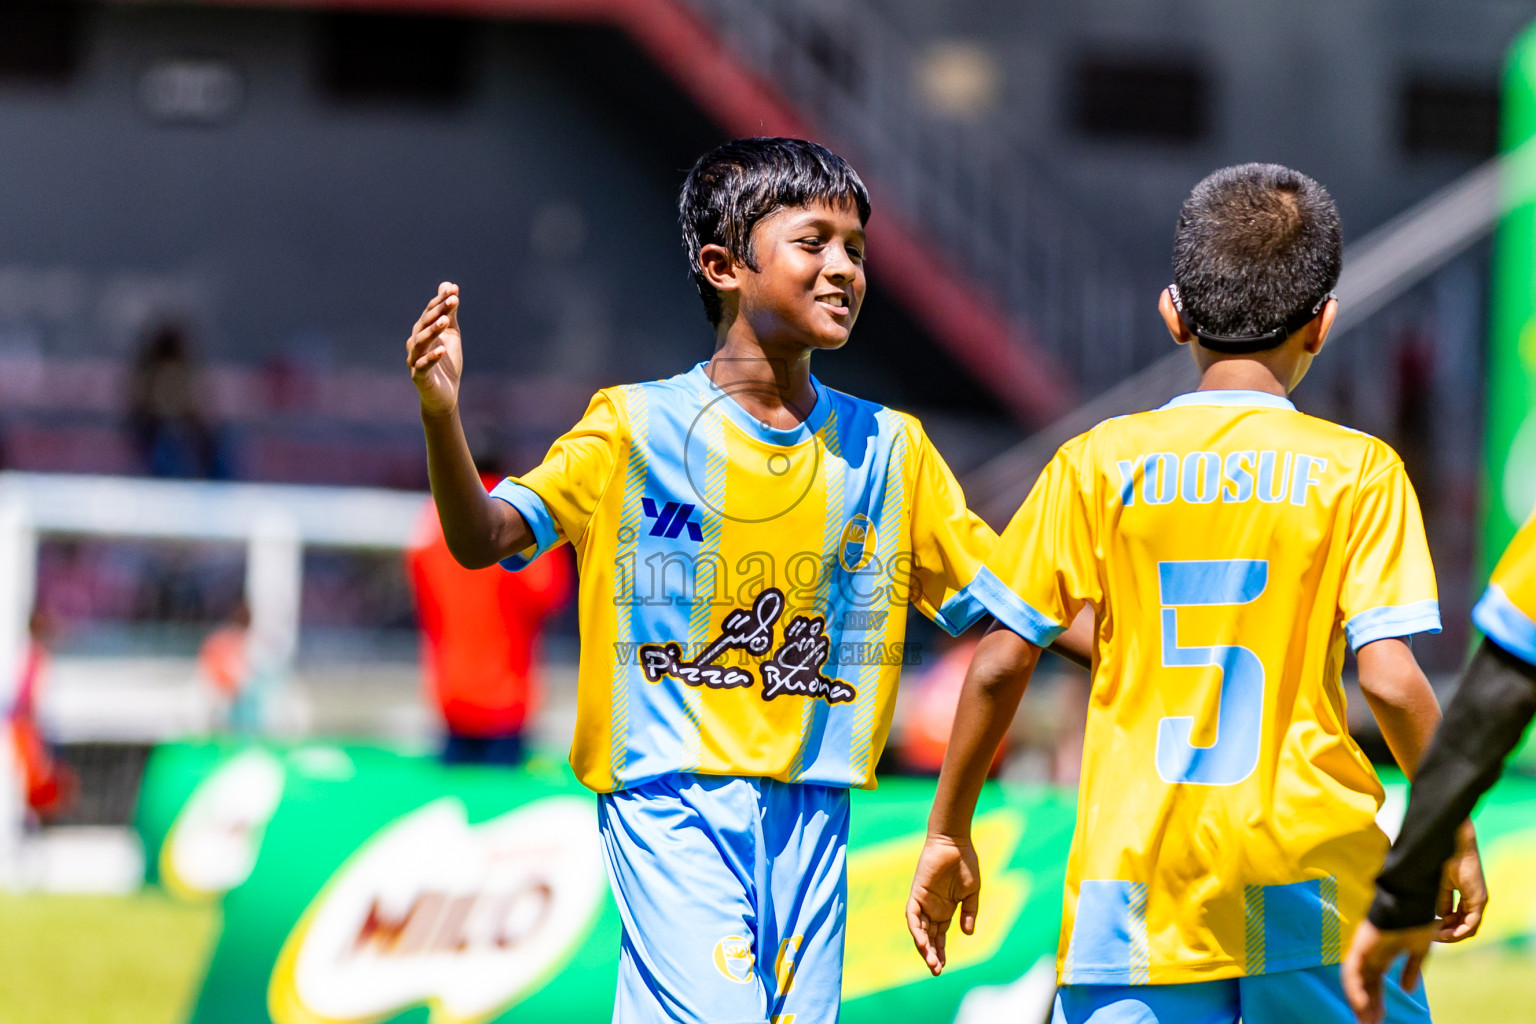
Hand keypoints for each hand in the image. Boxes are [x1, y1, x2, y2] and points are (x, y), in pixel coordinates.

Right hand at [408, 282, 462, 416]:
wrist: (445, 395)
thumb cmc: (446, 364)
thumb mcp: (451, 335)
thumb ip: (450, 313)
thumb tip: (449, 285)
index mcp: (422, 332)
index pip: (430, 312)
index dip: (441, 301)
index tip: (454, 290)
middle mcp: (415, 344)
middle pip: (424, 324)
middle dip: (438, 311)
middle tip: (452, 300)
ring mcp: (415, 360)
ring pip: (420, 343)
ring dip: (432, 331)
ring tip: (445, 321)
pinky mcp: (419, 377)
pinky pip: (423, 366)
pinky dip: (431, 358)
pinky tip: (442, 350)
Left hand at [906, 834, 979, 976]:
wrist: (955, 843)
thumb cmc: (965, 863)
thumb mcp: (972, 892)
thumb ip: (970, 912)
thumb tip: (968, 934)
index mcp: (946, 910)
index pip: (940, 936)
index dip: (941, 952)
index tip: (943, 968)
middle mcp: (932, 909)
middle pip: (929, 937)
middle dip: (932, 955)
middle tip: (936, 972)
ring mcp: (924, 902)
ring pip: (919, 930)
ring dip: (924, 947)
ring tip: (931, 962)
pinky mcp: (916, 893)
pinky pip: (912, 915)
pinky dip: (916, 929)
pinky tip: (922, 943)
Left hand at [1343, 918, 1434, 1023]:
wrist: (1411, 898)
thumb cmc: (1417, 918)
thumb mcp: (1418, 950)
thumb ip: (1411, 969)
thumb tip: (1407, 991)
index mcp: (1382, 955)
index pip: (1374, 983)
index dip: (1376, 1001)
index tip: (1379, 1020)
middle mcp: (1370, 953)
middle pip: (1364, 985)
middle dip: (1367, 1007)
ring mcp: (1363, 949)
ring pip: (1355, 980)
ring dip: (1359, 1002)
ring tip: (1365, 1022)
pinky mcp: (1361, 945)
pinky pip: (1353, 969)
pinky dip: (1355, 988)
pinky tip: (1361, 1005)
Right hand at [1433, 822, 1485, 942]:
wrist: (1453, 844)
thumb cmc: (1446, 858)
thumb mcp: (1443, 884)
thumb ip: (1444, 900)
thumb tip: (1440, 915)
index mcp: (1469, 896)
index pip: (1462, 919)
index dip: (1447, 927)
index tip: (1432, 929)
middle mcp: (1477, 900)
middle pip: (1466, 926)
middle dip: (1449, 934)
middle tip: (1433, 936)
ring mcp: (1479, 900)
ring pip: (1469, 928)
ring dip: (1453, 934)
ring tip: (1436, 935)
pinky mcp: (1478, 899)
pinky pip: (1471, 923)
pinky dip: (1458, 931)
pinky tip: (1445, 932)